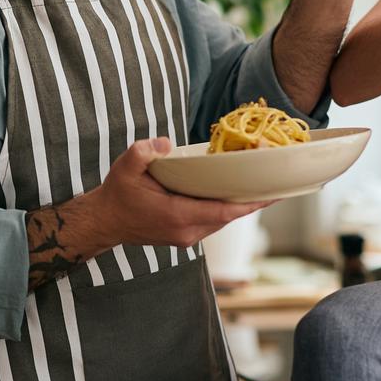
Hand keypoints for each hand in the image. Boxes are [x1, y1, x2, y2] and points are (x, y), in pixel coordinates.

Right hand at [87, 137, 271, 249]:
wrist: (105, 221)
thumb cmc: (117, 194)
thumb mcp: (126, 166)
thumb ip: (145, 151)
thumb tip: (166, 144)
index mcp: (177, 216)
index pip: (223, 212)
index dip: (251, 203)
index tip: (274, 194)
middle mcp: (187, 232)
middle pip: (230, 216)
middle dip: (252, 200)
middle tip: (275, 180)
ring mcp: (187, 237)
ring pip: (223, 220)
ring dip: (241, 205)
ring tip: (262, 185)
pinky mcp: (186, 236)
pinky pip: (214, 221)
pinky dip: (227, 208)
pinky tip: (237, 193)